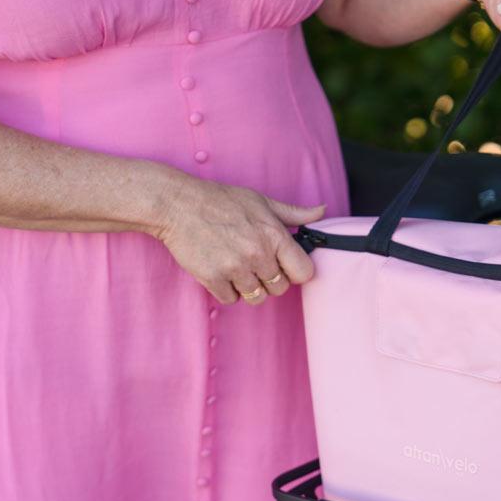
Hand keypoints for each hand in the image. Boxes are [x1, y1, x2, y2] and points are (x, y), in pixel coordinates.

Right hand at [155, 175, 323, 305]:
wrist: (177, 204)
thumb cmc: (221, 201)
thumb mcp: (261, 201)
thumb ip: (294, 213)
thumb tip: (322, 211)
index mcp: (274, 235)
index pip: (304, 272)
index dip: (295, 271)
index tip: (283, 265)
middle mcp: (258, 253)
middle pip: (280, 289)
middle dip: (270, 280)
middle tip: (254, 263)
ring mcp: (235, 268)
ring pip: (256, 297)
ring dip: (248, 287)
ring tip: (236, 266)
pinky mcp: (213, 278)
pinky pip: (231, 299)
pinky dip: (226, 290)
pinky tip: (220, 270)